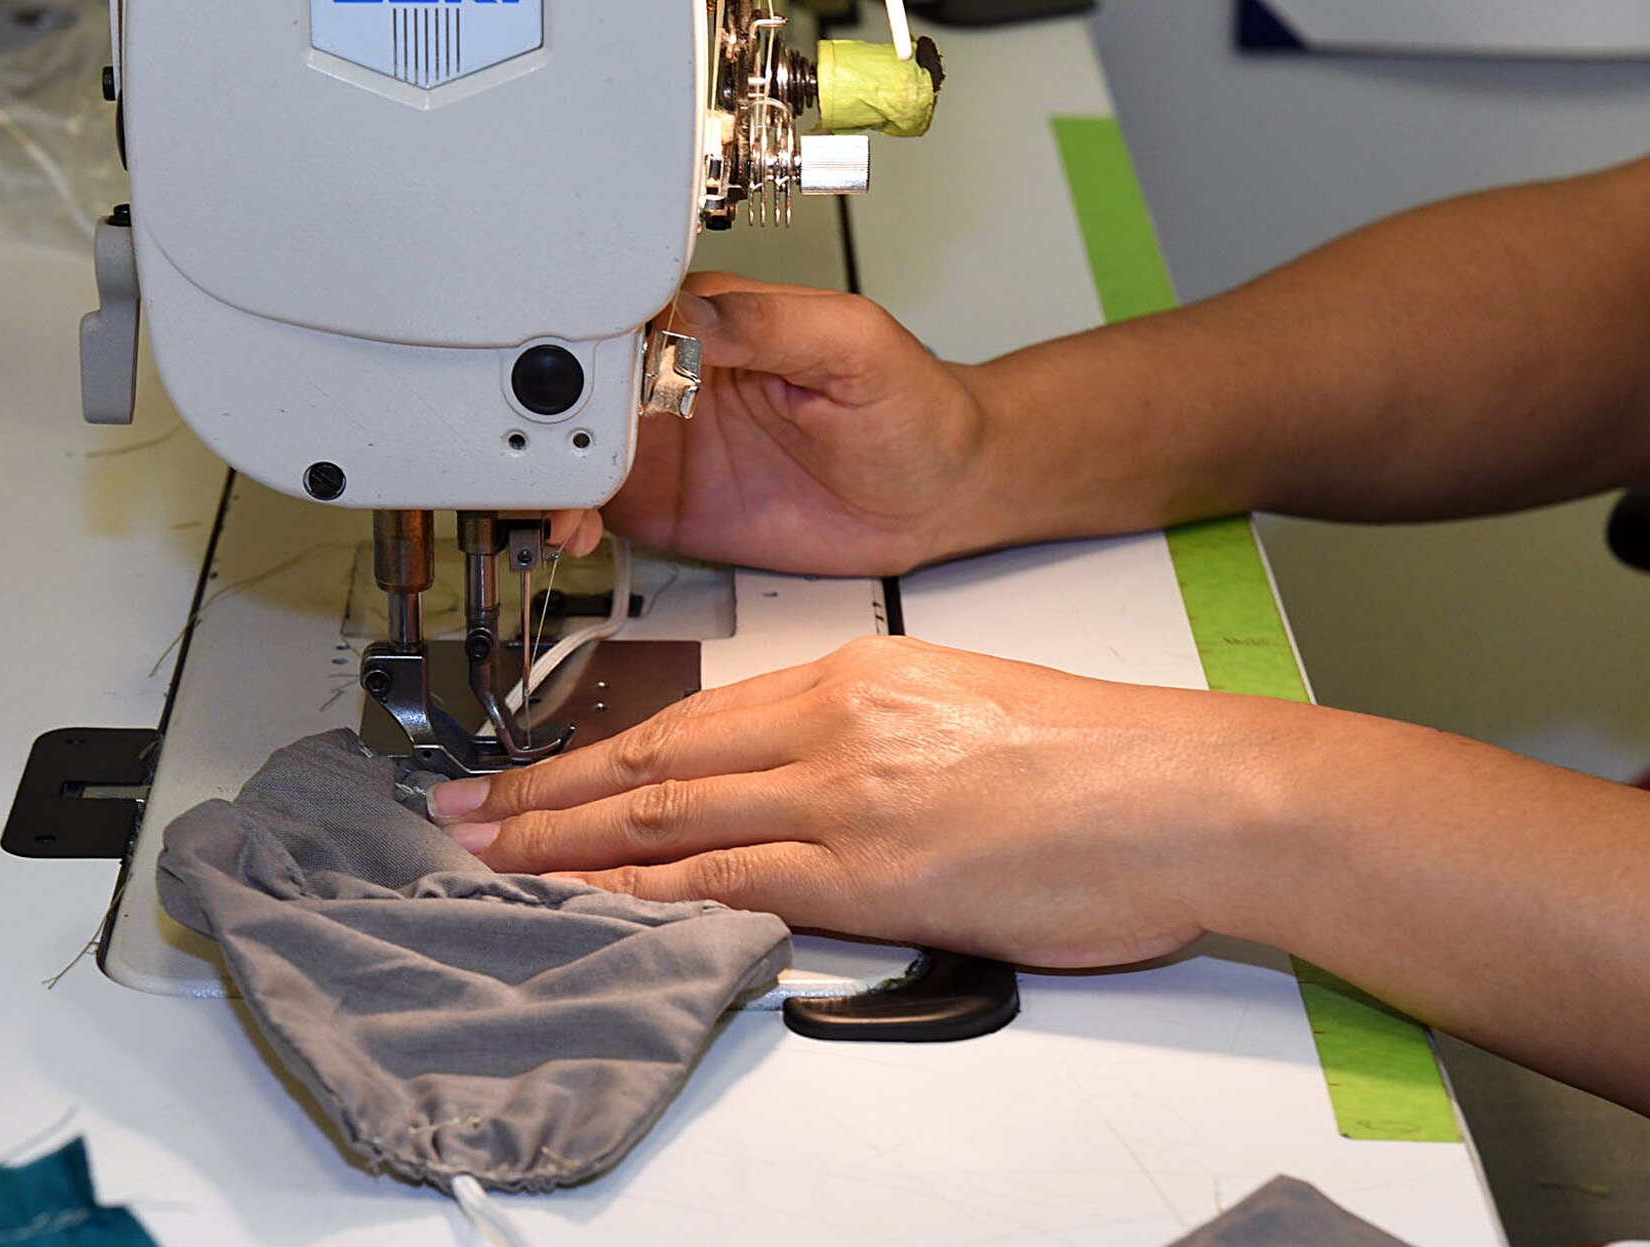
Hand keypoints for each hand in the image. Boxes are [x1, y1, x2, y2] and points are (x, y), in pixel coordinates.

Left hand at [427, 636, 1288, 968]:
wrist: (1187, 793)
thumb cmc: (1097, 763)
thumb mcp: (960, 714)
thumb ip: (864, 747)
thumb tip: (800, 794)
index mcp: (853, 678)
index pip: (691, 720)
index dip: (596, 752)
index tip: (534, 774)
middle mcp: (832, 725)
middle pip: (656, 762)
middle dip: (546, 794)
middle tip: (462, 815)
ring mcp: (846, 795)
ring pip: (670, 816)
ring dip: (567, 845)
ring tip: (489, 861)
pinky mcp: (874, 869)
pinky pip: (727, 880)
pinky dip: (643, 894)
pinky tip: (586, 903)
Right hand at [559, 274, 1010, 576]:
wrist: (938, 497)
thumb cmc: (911, 406)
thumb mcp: (853, 342)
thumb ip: (773, 325)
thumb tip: (698, 315)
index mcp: (713, 324)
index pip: (626, 317)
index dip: (588, 339)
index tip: (570, 369)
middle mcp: (677, 380)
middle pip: (583, 383)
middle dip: (545, 408)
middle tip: (534, 437)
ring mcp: (668, 445)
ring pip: (577, 446)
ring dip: (548, 466)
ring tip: (549, 494)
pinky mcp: (670, 505)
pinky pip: (601, 507)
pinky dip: (572, 516)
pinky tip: (574, 526)